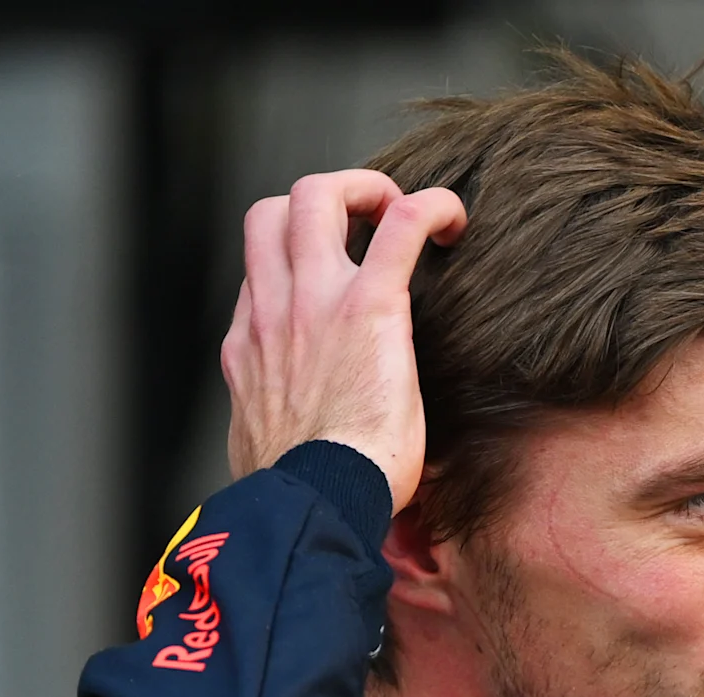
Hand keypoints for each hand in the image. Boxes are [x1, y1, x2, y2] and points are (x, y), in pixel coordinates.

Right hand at [221, 170, 466, 507]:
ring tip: (411, 215)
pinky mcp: (368, 306)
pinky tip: (453, 220)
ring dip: (367, 188)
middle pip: (271, 211)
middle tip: (371, 223)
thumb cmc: (304, 493)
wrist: (314, 501)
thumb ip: (277, 424)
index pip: (257, 270)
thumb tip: (295, 442)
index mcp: (250, 344)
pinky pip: (399, 224)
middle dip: (322, 199)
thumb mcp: (264, 448)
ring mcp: (314, 300)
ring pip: (317, 194)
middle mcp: (272, 309)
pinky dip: (430, 207)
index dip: (296, 257)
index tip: (338, 276)